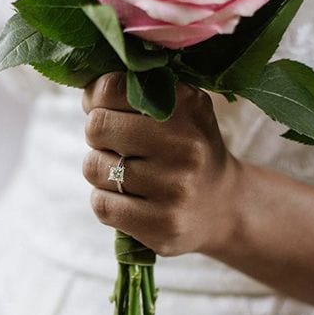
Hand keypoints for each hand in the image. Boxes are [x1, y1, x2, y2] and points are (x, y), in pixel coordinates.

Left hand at [82, 72, 240, 256]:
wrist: (225, 206)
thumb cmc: (185, 149)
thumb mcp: (177, 109)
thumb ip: (134, 92)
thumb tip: (88, 94)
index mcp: (187, 106)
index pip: (111, 89)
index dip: (97, 100)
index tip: (107, 110)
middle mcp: (185, 146)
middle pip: (97, 127)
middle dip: (99, 136)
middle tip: (118, 145)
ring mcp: (176, 189)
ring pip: (95, 168)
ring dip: (101, 171)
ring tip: (128, 174)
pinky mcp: (163, 225)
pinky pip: (102, 205)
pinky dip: (105, 201)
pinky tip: (128, 199)